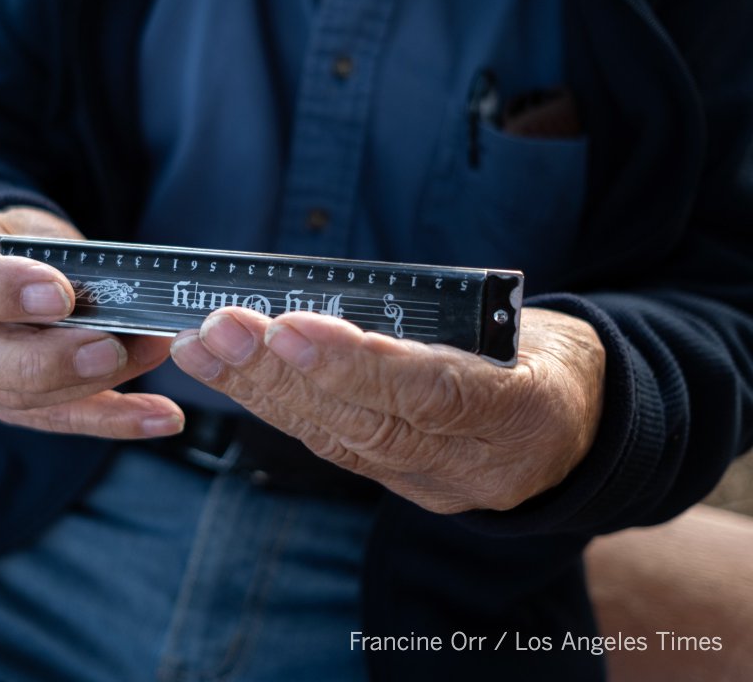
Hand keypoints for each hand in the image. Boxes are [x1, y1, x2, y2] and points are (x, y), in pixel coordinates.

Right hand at [0, 206, 182, 438]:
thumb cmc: (16, 241)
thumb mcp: (29, 226)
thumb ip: (57, 259)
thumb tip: (121, 296)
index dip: (1, 289)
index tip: (59, 295)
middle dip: (51, 359)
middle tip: (112, 348)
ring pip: (18, 397)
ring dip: (94, 385)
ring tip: (152, 357)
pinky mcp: (0, 404)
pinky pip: (55, 419)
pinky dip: (112, 419)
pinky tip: (158, 417)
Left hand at [169, 306, 604, 512]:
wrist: (577, 426)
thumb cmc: (541, 351)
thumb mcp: (517, 320)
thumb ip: (443, 315)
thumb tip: (335, 294)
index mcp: (522, 409)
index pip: (428, 392)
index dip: (353, 364)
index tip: (288, 329)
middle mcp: (475, 461)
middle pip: (365, 422)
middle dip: (281, 375)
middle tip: (218, 331)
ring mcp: (437, 482)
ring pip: (337, 437)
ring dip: (261, 391)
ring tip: (203, 348)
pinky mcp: (406, 486)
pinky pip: (335, 447)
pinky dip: (278, 409)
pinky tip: (231, 378)